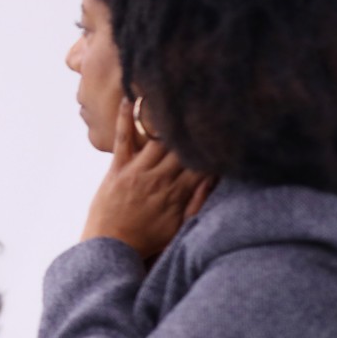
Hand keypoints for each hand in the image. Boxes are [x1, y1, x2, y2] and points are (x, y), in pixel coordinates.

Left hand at [81, 99, 213, 258]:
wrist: (110, 247)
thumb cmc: (147, 239)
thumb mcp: (179, 226)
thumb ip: (198, 202)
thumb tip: (215, 180)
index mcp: (178, 192)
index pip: (202, 161)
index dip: (214, 143)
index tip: (226, 123)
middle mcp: (159, 178)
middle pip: (183, 145)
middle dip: (195, 125)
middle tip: (207, 98)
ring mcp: (137, 171)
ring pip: (158, 138)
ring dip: (167, 115)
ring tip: (176, 90)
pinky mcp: (116, 169)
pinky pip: (123, 138)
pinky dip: (127, 117)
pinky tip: (132, 98)